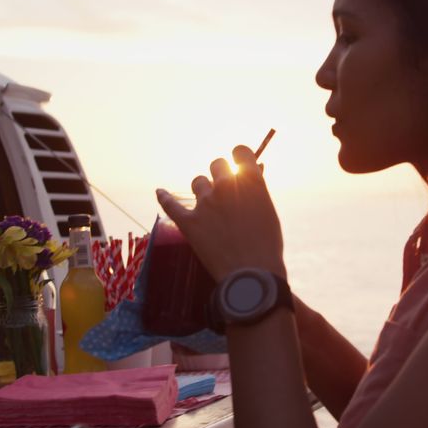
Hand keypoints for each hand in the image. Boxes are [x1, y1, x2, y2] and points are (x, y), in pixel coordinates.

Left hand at [156, 145, 284, 281]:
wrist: (251, 275)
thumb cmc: (267, 246)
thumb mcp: (268, 213)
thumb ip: (257, 192)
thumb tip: (254, 173)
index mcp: (250, 181)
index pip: (240, 151)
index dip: (239, 156)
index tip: (238, 162)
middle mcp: (226, 186)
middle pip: (216, 164)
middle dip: (220, 172)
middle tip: (224, 186)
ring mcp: (205, 203)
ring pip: (198, 182)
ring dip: (203, 188)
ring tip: (207, 201)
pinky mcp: (188, 222)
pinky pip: (170, 203)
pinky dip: (164, 197)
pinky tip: (160, 192)